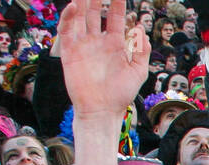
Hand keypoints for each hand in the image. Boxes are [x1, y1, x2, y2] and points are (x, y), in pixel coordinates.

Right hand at [58, 0, 149, 120]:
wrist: (102, 110)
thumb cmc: (121, 94)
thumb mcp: (138, 72)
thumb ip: (142, 51)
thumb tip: (140, 29)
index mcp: (114, 44)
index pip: (115, 18)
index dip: (117, 4)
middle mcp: (97, 41)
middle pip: (95, 13)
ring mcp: (82, 45)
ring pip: (80, 17)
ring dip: (81, 2)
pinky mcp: (69, 51)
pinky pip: (66, 29)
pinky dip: (68, 16)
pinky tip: (75, 6)